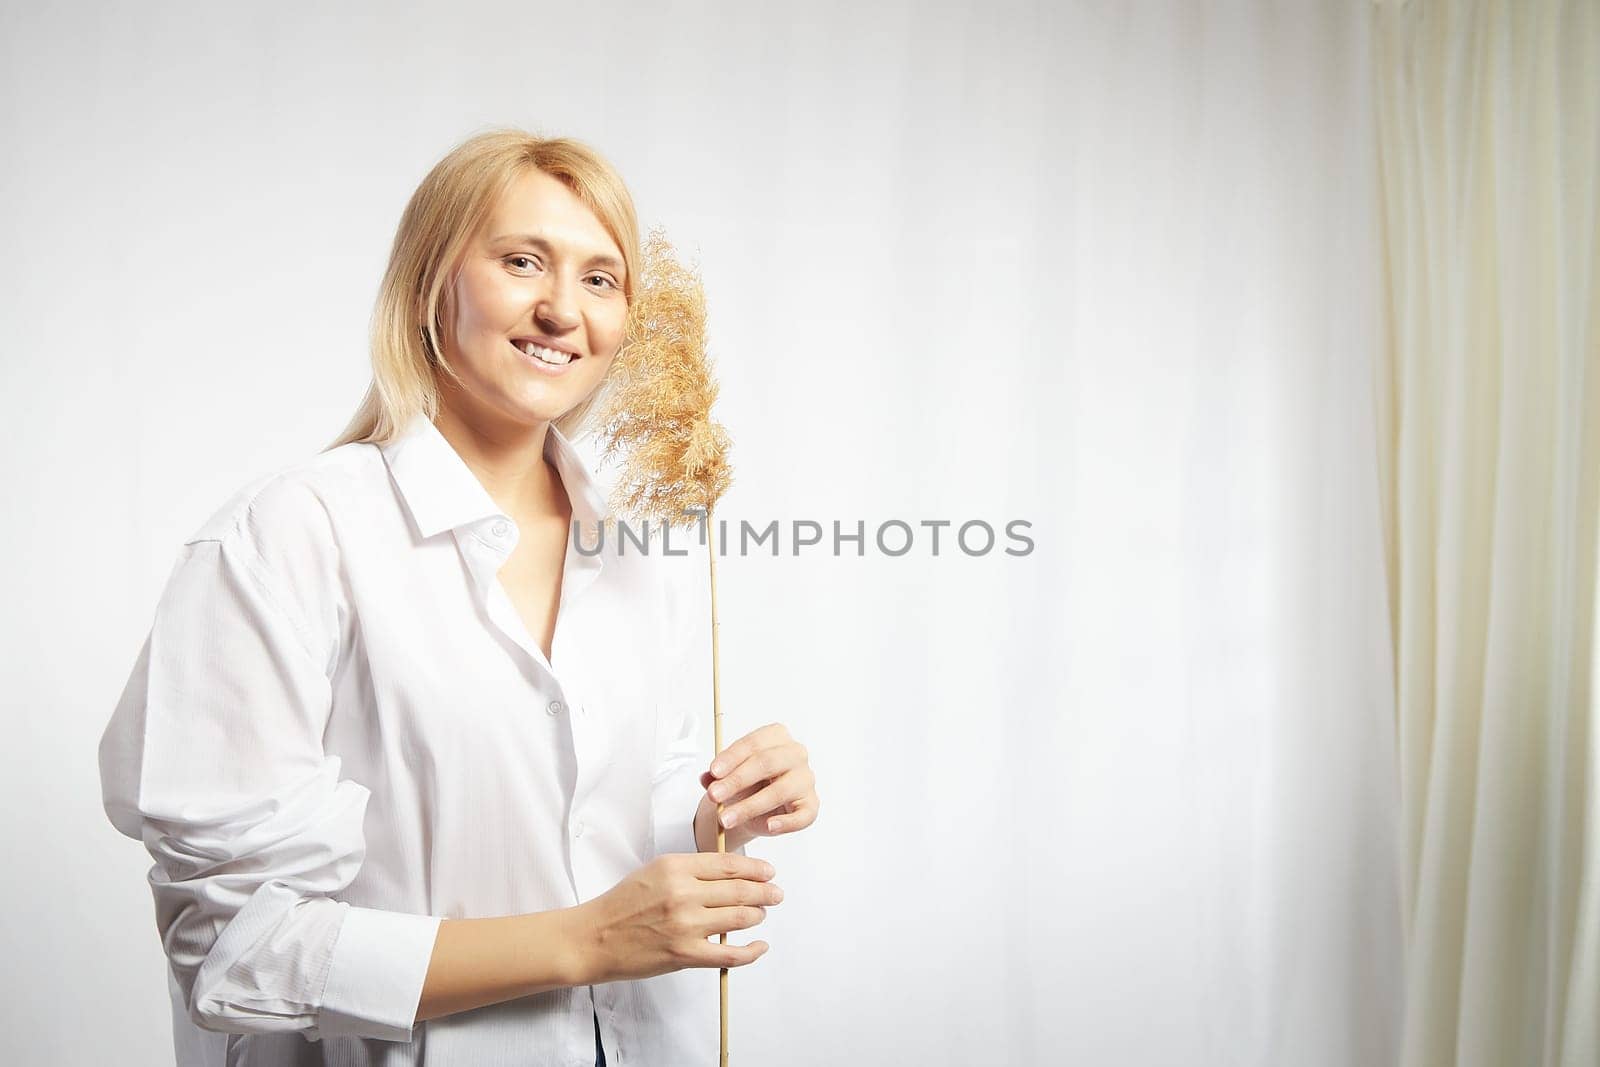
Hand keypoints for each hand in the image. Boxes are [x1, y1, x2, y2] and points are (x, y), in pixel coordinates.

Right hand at [573, 853, 781, 984]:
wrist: (593, 938)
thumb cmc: (622, 904)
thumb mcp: (655, 871)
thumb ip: (690, 870)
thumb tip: (729, 873)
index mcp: (675, 866)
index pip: (728, 864)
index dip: (755, 868)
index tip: (768, 871)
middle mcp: (683, 893)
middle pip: (740, 890)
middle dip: (766, 892)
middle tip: (776, 893)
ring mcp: (686, 925)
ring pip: (740, 918)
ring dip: (758, 916)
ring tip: (761, 915)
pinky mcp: (685, 955)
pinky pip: (730, 954)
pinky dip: (751, 951)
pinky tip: (760, 946)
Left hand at [699, 723, 820, 848]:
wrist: (756, 808)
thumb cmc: (746, 784)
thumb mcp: (727, 776)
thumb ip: (716, 775)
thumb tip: (707, 778)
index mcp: (776, 736)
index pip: (754, 742)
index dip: (732, 757)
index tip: (713, 772)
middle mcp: (795, 754)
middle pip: (767, 763)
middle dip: (737, 780)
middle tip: (714, 795)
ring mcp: (806, 779)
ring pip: (779, 791)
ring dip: (749, 806)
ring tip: (726, 818)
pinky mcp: (810, 805)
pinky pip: (803, 815)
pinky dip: (786, 822)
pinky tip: (769, 825)